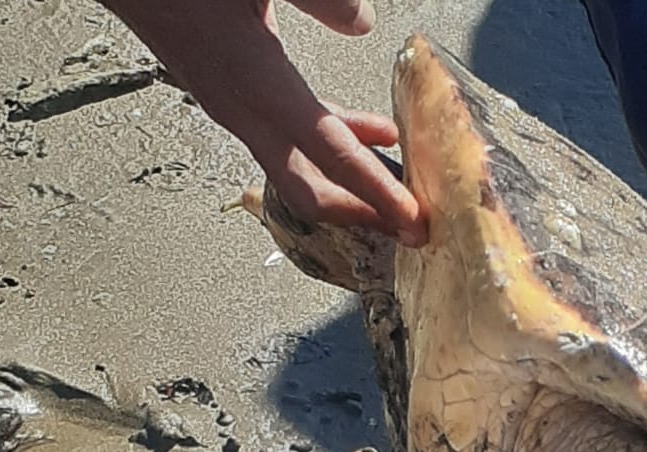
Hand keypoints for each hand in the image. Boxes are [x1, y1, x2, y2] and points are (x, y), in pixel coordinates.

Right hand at [103, 0, 425, 241]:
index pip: (330, 156)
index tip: (414, 225)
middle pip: (311, 190)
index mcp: (256, 84)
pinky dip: (332, 146)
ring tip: (400, 190)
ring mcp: (234, 108)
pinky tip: (371, 133)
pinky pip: (289, 138)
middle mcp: (243, 111)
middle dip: (363, 216)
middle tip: (410, 232)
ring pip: (300, 167)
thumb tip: (363, 24)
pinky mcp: (232, 94)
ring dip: (350, 183)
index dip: (377, 195)